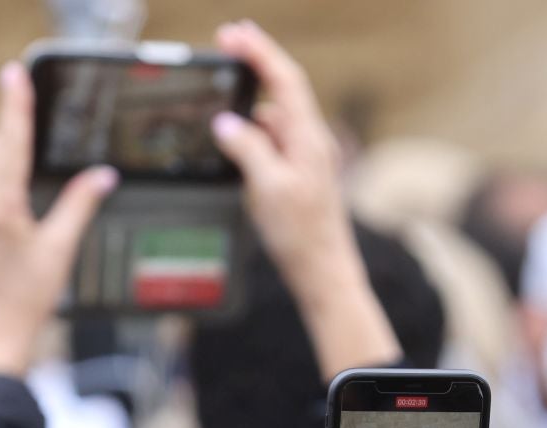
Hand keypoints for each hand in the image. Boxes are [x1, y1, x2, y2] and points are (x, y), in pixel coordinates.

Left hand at [0, 62, 116, 375]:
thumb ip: (79, 207)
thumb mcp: (59, 251)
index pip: (9, 143)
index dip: (15, 106)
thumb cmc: (26, 301)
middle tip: (30, 110)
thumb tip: (101, 176)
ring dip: (4, 155)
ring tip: (27, 148)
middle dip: (11, 131)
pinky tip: (15, 190)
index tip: (15, 74)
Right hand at [211, 21, 397, 371]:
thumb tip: (228, 124)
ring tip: (222, 93)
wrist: (325, 274)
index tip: (233, 34)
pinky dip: (255, 133)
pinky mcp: (300, 176)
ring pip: (276, 118)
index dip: (259, 52)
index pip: (285, 80)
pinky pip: (274, 142)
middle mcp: (312, 143)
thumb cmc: (302, 236)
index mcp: (308, 140)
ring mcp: (307, 159)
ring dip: (252, 103)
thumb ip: (248, 149)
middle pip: (283, 90)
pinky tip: (235, 140)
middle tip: (226, 44)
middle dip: (255, 64)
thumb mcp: (267, 188)